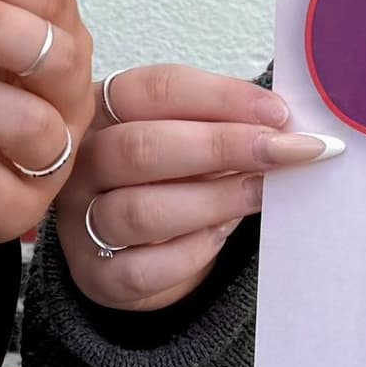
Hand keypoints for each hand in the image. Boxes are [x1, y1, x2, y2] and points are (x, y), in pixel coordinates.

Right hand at [57, 65, 343, 312]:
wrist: (133, 245)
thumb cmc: (166, 176)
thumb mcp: (187, 134)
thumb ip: (223, 121)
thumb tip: (283, 123)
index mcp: (101, 111)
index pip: (154, 90)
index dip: (221, 98)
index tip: (278, 112)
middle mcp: (80, 164)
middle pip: (140, 148)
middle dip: (223, 147)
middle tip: (285, 151)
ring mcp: (80, 222)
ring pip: (141, 211)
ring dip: (215, 200)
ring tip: (263, 193)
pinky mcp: (96, 276)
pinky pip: (144, 268)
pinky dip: (193, 252)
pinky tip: (222, 234)